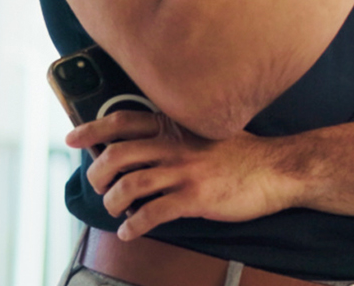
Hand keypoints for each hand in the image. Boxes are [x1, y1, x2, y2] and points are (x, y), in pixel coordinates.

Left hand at [63, 110, 304, 238]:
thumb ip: (180, 133)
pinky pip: (151, 214)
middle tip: (99, 186)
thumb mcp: (210, 130)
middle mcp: (176, 145)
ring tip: (114, 211)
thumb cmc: (245, 154)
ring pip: (129, 185)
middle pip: (118, 155)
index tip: (74, 138)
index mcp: (178, 126)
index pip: (125, 121)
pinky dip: (133, 226)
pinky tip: (130, 232)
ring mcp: (185, 170)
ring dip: (112, 203)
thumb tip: (148, 145)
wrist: (279, 169)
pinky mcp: (195, 197)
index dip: (94, 129)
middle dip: (98, 175)